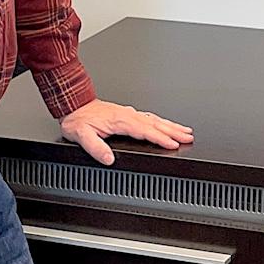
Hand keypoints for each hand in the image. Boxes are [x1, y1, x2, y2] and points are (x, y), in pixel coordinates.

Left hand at [59, 99, 194, 166]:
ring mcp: (129, 113)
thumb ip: (95, 148)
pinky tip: (166, 124)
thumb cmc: (78, 120)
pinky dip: (161, 121)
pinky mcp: (128, 114)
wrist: (74, 104)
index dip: (161, 138)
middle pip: (156, 124)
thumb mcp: (81, 135)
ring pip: (155, 119)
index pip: (146, 131)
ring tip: (185, 131)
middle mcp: (128, 115)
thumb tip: (109, 159)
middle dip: (174, 131)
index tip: (174, 144)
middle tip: (188, 137)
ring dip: (171, 125)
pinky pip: (149, 117)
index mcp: (120, 121)